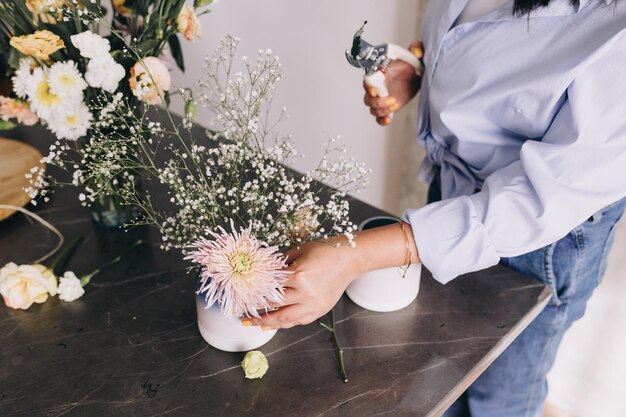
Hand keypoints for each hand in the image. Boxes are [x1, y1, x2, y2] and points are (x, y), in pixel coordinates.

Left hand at [245, 238, 362, 329]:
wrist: (349, 259)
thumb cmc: (324, 251)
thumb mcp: (298, 251)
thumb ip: (280, 263)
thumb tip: (262, 270)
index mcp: (299, 276)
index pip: (270, 287)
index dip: (254, 292)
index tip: (242, 296)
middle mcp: (306, 293)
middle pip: (274, 306)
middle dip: (256, 311)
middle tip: (242, 315)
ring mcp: (314, 304)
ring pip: (286, 319)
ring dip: (268, 323)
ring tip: (254, 324)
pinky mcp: (320, 310)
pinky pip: (299, 321)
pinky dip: (285, 323)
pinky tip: (275, 324)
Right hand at [363, 41, 423, 125]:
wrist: (417, 76)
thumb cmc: (411, 64)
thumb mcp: (415, 55)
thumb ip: (416, 49)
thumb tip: (417, 51)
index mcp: (379, 74)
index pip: (367, 81)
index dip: (368, 87)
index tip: (375, 92)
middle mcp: (378, 87)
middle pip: (368, 99)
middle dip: (379, 102)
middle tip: (393, 99)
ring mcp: (382, 99)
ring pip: (373, 109)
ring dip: (382, 111)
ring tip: (395, 105)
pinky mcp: (388, 108)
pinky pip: (379, 118)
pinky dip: (382, 120)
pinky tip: (389, 119)